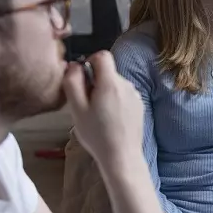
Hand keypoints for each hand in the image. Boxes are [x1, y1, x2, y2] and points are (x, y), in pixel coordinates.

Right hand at [62, 50, 143, 165]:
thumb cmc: (97, 134)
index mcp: (111, 83)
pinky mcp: (139, 105)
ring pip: (115, 83)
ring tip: (98, 114)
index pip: (102, 55)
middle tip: (87, 104)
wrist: (122, 156)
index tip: (82, 79)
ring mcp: (135, 95)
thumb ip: (72, 82)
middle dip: (95, 81)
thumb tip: (74, 65)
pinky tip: (110, 119)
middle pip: (108, 71)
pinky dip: (115, 100)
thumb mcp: (76, 109)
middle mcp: (127, 85)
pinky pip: (123, 94)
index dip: (89, 61)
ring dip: (104, 92)